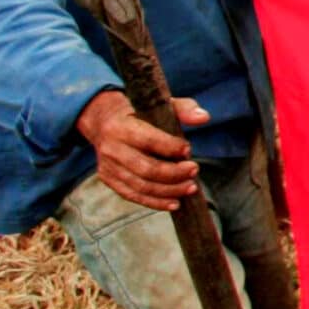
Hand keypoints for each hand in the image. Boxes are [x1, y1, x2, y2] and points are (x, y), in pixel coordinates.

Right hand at [77, 89, 206, 211]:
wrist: (104, 123)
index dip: (171, 148)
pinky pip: (133, 195)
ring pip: (141, 186)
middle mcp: (112, 148)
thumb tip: (204, 117)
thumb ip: (184, 109)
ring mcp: (108, 166)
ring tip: (190, 188)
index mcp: (122, 127)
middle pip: (146, 168)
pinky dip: (155, 202)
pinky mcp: (109, 179)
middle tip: (194, 171)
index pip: (149, 141)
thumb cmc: (140, 114)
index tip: (188, 150)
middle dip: (174, 173)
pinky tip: (174, 203)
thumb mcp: (160, 105)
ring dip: (169, 191)